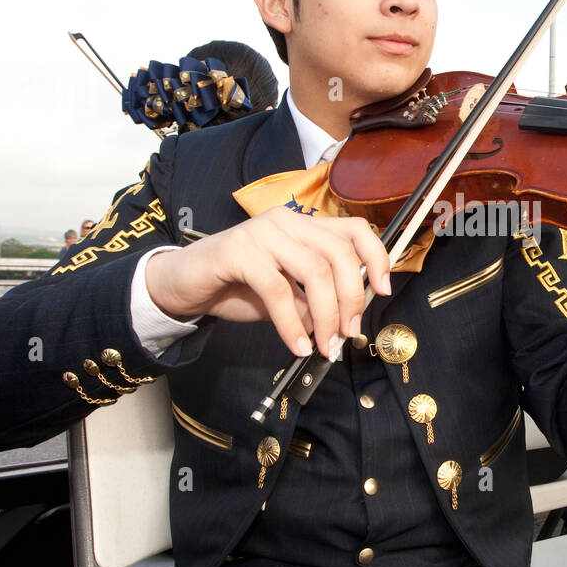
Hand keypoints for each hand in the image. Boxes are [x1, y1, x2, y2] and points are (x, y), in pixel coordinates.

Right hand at [145, 206, 390, 356]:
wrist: (183, 286)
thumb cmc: (237, 288)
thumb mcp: (286, 296)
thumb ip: (314, 300)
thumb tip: (344, 322)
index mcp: (303, 226)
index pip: (354, 229)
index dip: (377, 257)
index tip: (384, 290)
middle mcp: (286, 221)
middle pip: (338, 254)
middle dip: (351, 299)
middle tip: (348, 334)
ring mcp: (262, 232)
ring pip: (314, 271)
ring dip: (326, 315)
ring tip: (324, 345)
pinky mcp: (238, 250)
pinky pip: (277, 289)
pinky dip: (292, 324)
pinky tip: (296, 344)